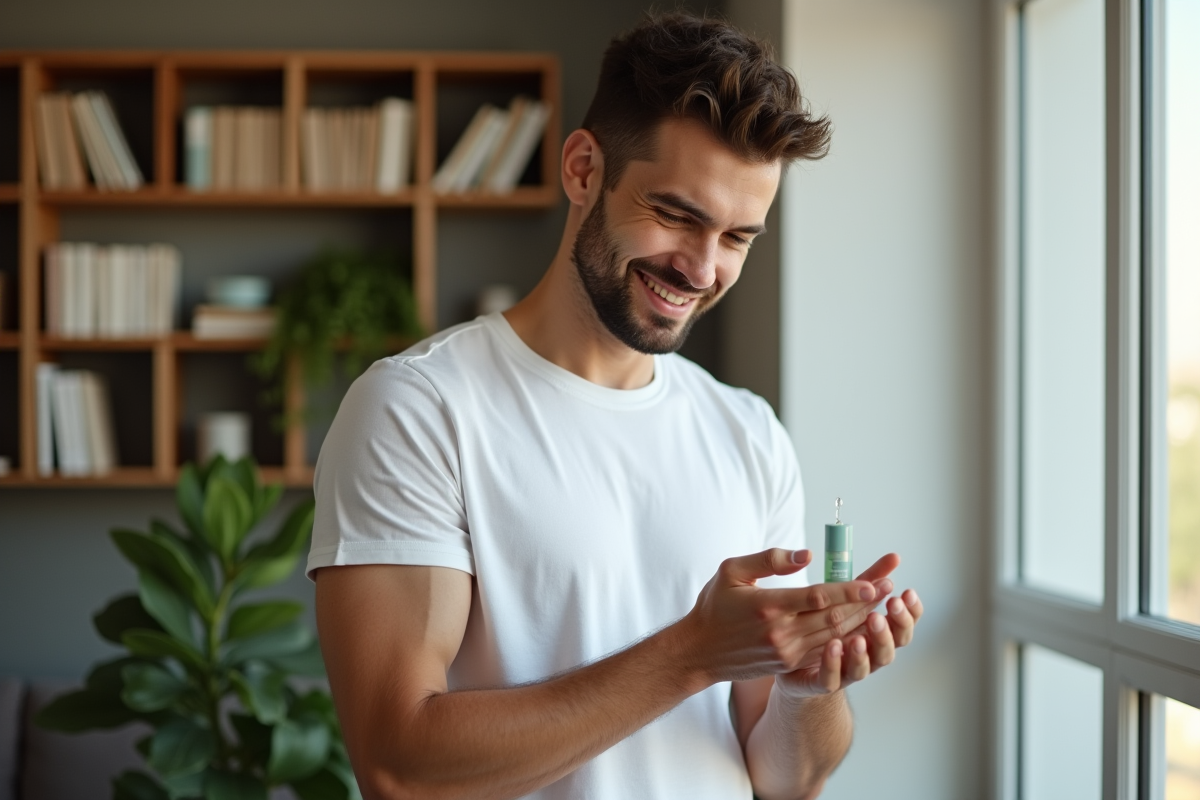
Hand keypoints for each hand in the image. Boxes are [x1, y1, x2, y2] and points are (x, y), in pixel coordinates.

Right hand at [675, 548, 884, 684]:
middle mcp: (780, 633)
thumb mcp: (732, 571)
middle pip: (833, 618)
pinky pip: (824, 649)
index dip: (849, 590)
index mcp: (767, 606)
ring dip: (860, 620)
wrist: (700, 651)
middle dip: (864, 603)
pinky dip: (846, 637)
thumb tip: (806, 554)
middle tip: (888, 587)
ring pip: (833, 635)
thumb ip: (768, 559)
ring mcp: (786, 652)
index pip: (818, 597)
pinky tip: (861, 625)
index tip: (873, 582)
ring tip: (882, 603)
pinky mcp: (789, 665)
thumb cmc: (715, 606)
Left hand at [774, 553, 922, 699]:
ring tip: (860, 636)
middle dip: (892, 628)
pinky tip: (833, 646)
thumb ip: (870, 578)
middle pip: (890, 648)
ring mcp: (845, 671)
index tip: (907, 592)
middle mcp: (866, 655)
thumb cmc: (825, 627)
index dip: (909, 612)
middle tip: (889, 608)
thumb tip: (894, 557)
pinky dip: (834, 664)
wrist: (795, 666)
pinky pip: (831, 679)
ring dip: (865, 651)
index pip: (902, 626)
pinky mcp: (821, 681)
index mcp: (875, 634)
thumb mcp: (847, 598)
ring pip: (864, 668)